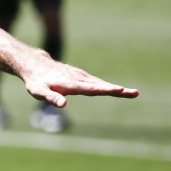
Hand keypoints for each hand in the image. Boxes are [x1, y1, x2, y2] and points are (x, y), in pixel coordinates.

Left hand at [22, 56, 138, 107]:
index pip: (89, 88)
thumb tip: (63, 105)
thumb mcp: (38, 92)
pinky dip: (108, 86)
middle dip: (117, 90)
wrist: (35, 65)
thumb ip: (51, 98)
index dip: (104, 90)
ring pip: (100, 83)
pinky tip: (118, 90)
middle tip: (135, 93)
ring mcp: (81, 76)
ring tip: (133, 93)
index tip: (118, 90)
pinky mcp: (81, 76)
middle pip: (100, 85)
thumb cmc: (36, 82)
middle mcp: (78, 78)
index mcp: (70, 84)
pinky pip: (97, 82)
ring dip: (116, 88)